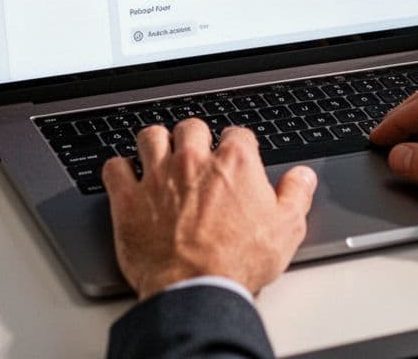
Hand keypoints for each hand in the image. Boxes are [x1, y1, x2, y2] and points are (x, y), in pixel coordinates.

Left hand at [102, 119, 317, 300]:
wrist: (195, 289)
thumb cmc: (238, 262)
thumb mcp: (286, 229)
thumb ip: (296, 195)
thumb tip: (302, 177)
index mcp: (234, 164)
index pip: (238, 134)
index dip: (238, 145)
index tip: (236, 157)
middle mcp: (194, 161)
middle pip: (192, 127)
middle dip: (195, 136)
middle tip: (196, 153)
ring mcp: (158, 177)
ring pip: (151, 137)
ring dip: (156, 143)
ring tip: (160, 156)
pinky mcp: (128, 199)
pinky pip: (115, 168)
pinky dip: (119, 170)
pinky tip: (125, 177)